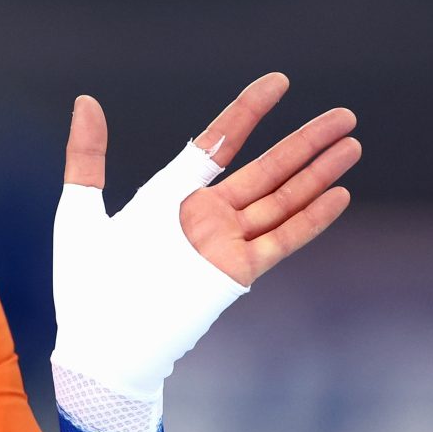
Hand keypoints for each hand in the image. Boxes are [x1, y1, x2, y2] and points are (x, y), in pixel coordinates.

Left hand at [52, 74, 359, 396]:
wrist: (97, 349)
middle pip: (267, 168)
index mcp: (170, 196)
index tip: (278, 81)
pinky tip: (340, 193)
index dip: (249, 111)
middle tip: (346, 114)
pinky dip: (311, 218)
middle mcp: (205, 216)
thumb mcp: (80, 211)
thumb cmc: (83, 288)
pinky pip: (281, 240)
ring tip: (352, 143)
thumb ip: (87, 156)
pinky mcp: (234, 274)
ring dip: (318, 173)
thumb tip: (86, 100)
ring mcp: (224, 245)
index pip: (221, 142)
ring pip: (282, 199)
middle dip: (306, 141)